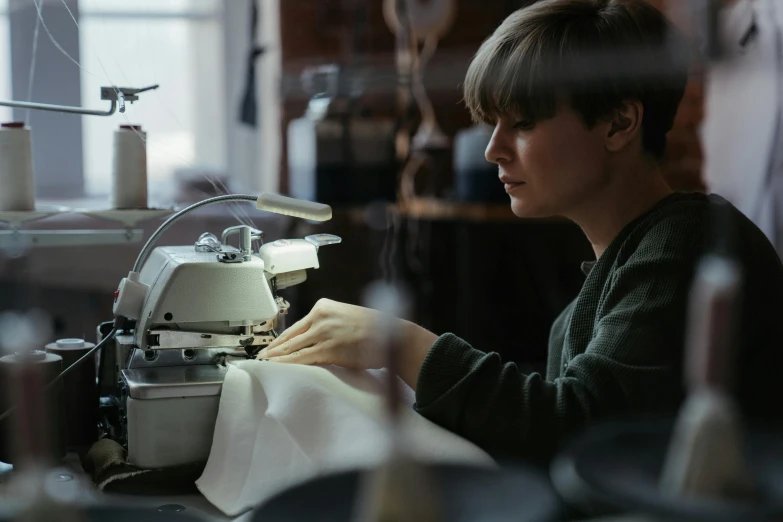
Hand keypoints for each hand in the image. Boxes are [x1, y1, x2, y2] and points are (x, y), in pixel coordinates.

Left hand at [257, 298, 437, 388]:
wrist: (393, 335)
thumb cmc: (374, 329)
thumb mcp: (346, 317)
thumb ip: (328, 324)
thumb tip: (312, 339)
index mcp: (323, 306)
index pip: (296, 326)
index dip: (281, 339)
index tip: (271, 347)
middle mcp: (320, 316)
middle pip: (290, 336)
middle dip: (274, 349)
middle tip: (261, 358)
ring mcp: (323, 332)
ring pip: (293, 348)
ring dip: (277, 358)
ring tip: (264, 365)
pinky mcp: (328, 348)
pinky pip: (302, 358)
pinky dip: (287, 364)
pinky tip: (278, 368)